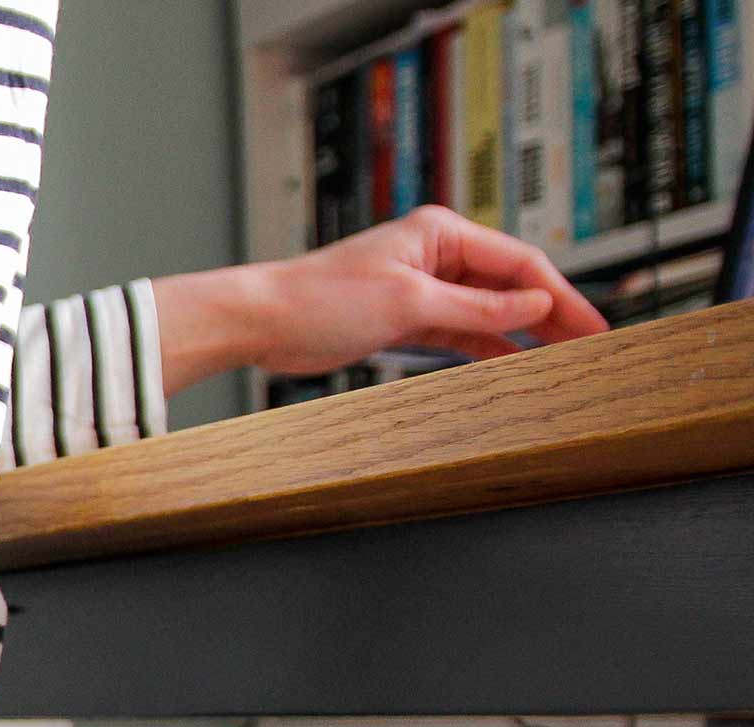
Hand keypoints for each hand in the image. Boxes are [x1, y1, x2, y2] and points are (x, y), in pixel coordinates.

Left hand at [151, 206, 608, 392]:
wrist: (260, 320)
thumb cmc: (320, 299)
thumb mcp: (409, 303)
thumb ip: (476, 309)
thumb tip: (535, 307)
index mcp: (440, 233)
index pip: (520, 262)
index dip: (561, 296)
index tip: (594, 326)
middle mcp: (435, 254)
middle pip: (510, 285)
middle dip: (552, 314)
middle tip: (592, 346)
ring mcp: (421, 287)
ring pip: (488, 311)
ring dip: (523, 334)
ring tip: (563, 359)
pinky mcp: (404, 318)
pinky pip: (459, 332)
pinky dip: (486, 347)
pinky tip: (514, 364)